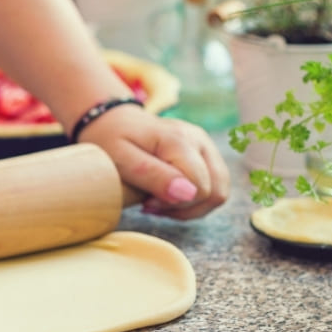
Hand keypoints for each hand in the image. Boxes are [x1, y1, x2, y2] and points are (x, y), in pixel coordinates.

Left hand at [78, 105, 229, 219]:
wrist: (113, 123)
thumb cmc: (112, 141)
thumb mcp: (120, 159)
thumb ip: (153, 175)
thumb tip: (188, 193)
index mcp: (179, 139)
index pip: (199, 187)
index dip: (175, 204)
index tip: (146, 202)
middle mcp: (199, 140)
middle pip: (215, 192)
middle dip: (183, 208)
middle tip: (150, 204)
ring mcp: (205, 146)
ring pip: (219, 193)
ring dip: (190, 207)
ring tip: (159, 201)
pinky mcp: (206, 154)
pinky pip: (214, 188)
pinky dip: (193, 201)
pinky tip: (168, 197)